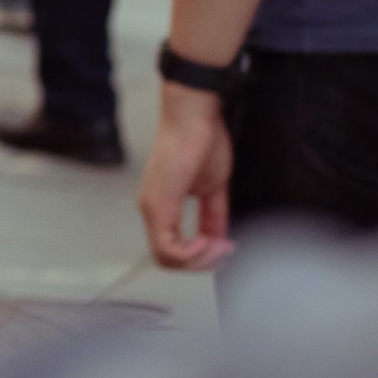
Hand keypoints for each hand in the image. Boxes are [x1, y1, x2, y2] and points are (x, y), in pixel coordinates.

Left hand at [139, 85, 233, 270]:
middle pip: (169, 260)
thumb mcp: (213, 187)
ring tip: (219, 248)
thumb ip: (213, 215)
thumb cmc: (202, 139)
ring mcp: (151, 207)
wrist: (195, 114)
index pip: (174, 249)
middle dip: (202, 263)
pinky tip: (209, 242)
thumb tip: (220, 238)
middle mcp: (151, 209)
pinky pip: (167, 248)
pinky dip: (191, 253)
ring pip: (166, 258)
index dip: (201, 257)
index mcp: (161, 206)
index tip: (226, 248)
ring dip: (199, 260)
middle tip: (225, 252)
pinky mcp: (157, 203)